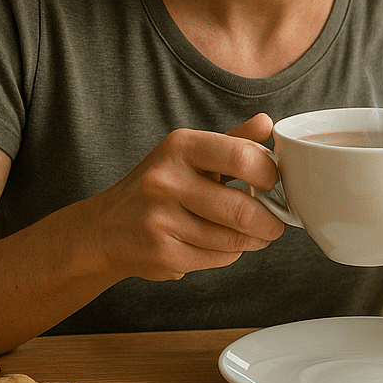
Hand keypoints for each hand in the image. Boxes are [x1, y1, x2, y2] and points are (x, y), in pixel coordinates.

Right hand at [80, 114, 285, 281]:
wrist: (106, 228)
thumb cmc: (158, 186)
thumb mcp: (190, 154)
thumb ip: (232, 140)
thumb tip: (267, 123)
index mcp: (181, 147)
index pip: (242, 157)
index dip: (270, 174)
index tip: (274, 183)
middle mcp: (167, 180)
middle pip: (242, 209)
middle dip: (270, 220)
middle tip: (275, 221)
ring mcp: (161, 219)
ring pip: (234, 239)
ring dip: (253, 240)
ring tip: (253, 233)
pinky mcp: (162, 253)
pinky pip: (218, 258)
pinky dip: (230, 253)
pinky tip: (223, 244)